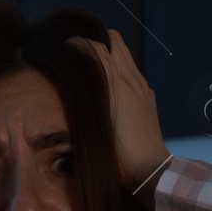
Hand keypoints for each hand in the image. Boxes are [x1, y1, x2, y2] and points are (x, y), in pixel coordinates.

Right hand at [69, 29, 170, 198]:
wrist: (149, 171)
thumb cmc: (118, 154)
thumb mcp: (95, 123)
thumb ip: (86, 91)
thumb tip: (73, 69)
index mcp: (118, 83)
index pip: (95, 45)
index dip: (76, 43)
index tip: (63, 49)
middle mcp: (133, 79)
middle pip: (114, 39)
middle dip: (96, 40)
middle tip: (79, 54)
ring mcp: (143, 87)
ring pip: (125, 54)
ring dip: (108, 54)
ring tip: (91, 69)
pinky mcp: (148, 98)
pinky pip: (133, 72)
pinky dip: (119, 70)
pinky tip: (109, 89)